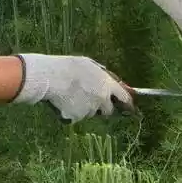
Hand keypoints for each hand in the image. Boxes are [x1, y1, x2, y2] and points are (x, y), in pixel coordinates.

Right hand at [11, 53, 134, 122]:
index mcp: (107, 85)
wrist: (51, 77)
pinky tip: (62, 102)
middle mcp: (101, 100)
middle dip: (101, 107)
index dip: (128, 103)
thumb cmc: (69, 67)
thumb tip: (111, 80)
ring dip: (84, 108)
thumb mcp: (89, 65)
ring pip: (89, 113)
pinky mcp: (76, 118)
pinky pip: (75, 117)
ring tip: (70, 95)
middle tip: (89, 99)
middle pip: (108, 110)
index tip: (130, 108)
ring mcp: (89, 110)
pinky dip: (71, 112)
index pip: (124, 97)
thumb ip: (103, 75)